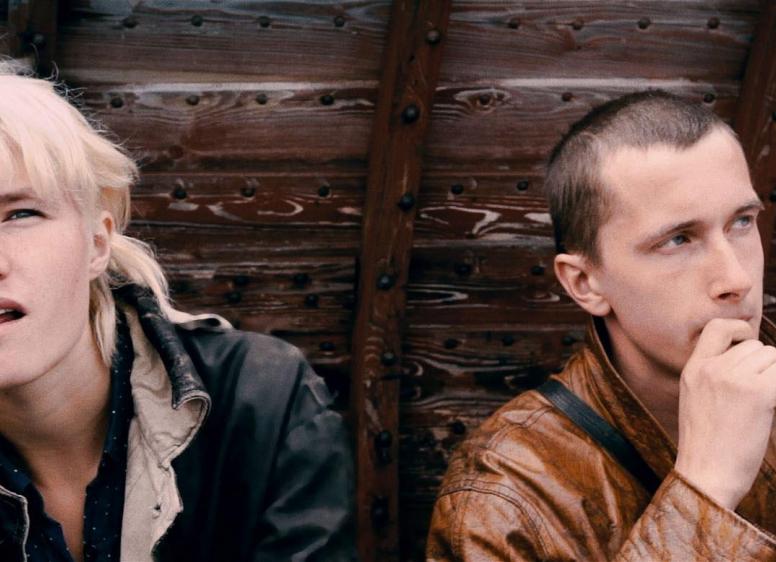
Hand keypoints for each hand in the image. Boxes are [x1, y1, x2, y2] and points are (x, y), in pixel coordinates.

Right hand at [674, 318, 775, 509]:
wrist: (706, 474)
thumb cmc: (706, 445)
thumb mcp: (695, 399)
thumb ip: (713, 375)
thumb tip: (750, 358)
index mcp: (693, 369)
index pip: (717, 328)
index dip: (739, 329)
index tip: (748, 340)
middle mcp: (712, 369)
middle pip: (755, 346)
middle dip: (764, 366)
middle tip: (757, 394)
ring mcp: (734, 379)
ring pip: (772, 358)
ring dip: (774, 377)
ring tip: (761, 405)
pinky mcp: (760, 394)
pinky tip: (771, 407)